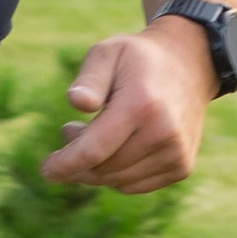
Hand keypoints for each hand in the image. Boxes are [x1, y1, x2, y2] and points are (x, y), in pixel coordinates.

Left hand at [42, 19, 212, 193]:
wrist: (190, 66)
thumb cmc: (137, 59)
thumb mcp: (108, 52)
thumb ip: (89, 78)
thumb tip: (76, 102)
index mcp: (141, 105)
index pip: (94, 150)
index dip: (65, 164)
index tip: (46, 171)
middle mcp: (164, 133)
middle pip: (103, 169)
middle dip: (77, 160)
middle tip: (69, 131)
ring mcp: (177, 153)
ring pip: (117, 181)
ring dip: (96, 167)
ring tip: (94, 134)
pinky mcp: (182, 167)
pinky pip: (134, 185)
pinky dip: (117, 173)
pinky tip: (116, 147)